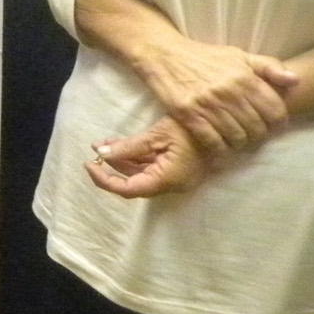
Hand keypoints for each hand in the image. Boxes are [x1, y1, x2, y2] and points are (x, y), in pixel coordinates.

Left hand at [86, 117, 210, 197]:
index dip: (105, 180)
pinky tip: (120, 142)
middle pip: (133, 182)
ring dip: (121, 160)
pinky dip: (135, 157)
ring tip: (103, 142)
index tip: (89, 165)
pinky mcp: (177, 168)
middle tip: (94, 150)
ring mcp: (175, 176)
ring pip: (140, 173)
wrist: (224, 124)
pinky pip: (150, 167)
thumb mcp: (157, 135)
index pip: (128, 190)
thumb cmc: (192, 129)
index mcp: (167, 180)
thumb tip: (101, 152)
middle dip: (111, 167)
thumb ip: (128, 147)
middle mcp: (171, 183)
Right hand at [138, 37, 296, 155]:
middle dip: (258, 136)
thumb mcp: (239, 55)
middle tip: (253, 135)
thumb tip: (295, 81)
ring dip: (240, 144)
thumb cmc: (204, 56)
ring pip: (237, 137)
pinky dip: (220, 149)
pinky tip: (220, 146)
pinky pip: (213, 141)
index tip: (272, 126)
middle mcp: (229, 92)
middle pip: (257, 128)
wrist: (164, 54)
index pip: (275, 111)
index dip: (278, 123)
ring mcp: (208, 104)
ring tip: (237, 140)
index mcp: (245, 77)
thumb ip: (269, 66)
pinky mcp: (188, 114)